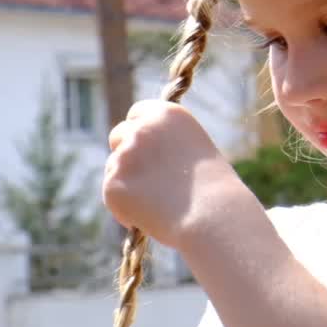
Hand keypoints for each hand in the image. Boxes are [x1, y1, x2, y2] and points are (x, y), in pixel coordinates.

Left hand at [104, 100, 244, 249]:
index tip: (145, 146)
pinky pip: (112, 195)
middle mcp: (141, 129)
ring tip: (160, 202)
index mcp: (166, 113)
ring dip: (128, 182)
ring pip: (113, 168)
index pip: (137, 112)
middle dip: (125, 152)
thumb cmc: (213, 187)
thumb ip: (167, 142)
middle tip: (143, 175)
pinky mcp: (113, 184)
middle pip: (118, 135)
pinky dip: (126, 207)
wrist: (211, 214)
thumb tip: (145, 153)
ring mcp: (123, 156)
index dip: (140, 129)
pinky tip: (151, 214)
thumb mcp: (195, 148)